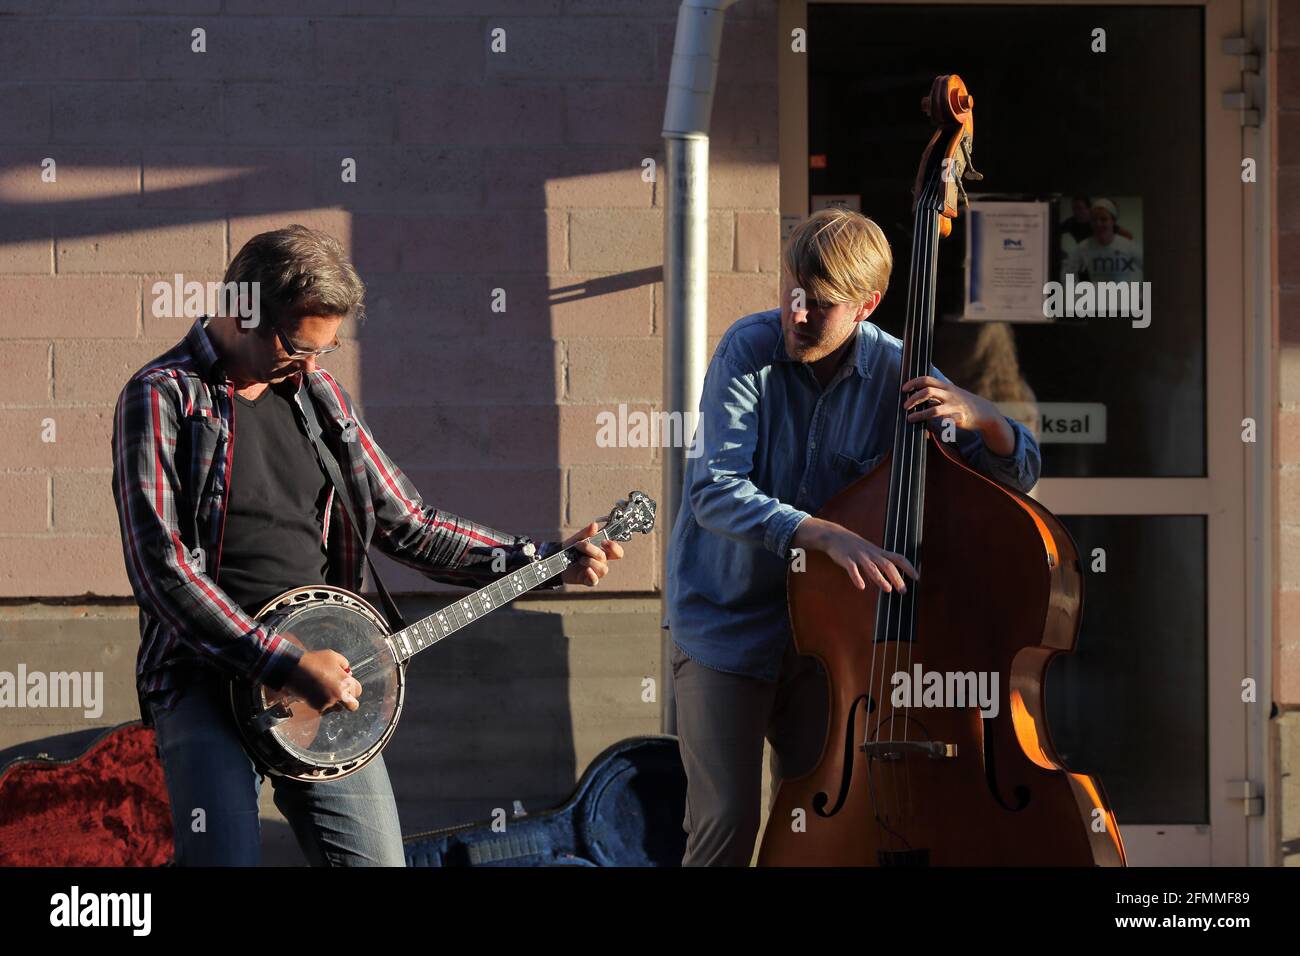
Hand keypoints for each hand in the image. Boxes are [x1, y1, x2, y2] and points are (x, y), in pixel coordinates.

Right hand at [284, 647, 361, 712]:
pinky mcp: (317, 707)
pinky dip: (322, 704)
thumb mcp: (333, 656)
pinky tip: (316, 693)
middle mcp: (339, 694)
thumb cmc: (315, 660)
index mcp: (346, 682)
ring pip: (338, 709)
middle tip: (342, 696)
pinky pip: (324, 708)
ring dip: (335, 703)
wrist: (294, 669)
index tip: (347, 685)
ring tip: (326, 693)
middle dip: (349, 702)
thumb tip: (348, 673)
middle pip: (353, 706)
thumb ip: (344, 664)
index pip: (358, 691)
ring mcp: (328, 702)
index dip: (353, 688)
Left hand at [559, 521, 624, 586]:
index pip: (617, 552)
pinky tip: (586, 570)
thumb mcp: (577, 539)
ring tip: (580, 559)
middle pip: (605, 557)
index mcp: (602, 551)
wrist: (557, 561)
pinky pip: (595, 581)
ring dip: (590, 562)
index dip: (614, 547)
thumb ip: (586, 533)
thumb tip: (595, 525)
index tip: (603, 542)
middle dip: (593, 550)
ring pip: (603, 569)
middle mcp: (601, 562)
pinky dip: (592, 575)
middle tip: (580, 545)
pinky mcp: (588, 580)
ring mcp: (595, 572)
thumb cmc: (570, 549)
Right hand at [791, 517, 917, 592]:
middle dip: (897, 577)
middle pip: (887, 565)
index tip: (917, 577)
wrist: (834, 535)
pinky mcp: (846, 559)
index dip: (909, 567)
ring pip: (872, 568)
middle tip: (904, 590)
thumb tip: (885, 580)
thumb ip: (878, 565)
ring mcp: (859, 556)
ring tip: (888, 589)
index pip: (898, 558)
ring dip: (880, 579)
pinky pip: (852, 568)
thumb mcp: (869, 553)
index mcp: (878, 552)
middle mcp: (871, 554)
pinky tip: (861, 586)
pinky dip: (857, 577)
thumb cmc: (853, 546)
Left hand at [901, 375, 1013, 454]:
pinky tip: (928, 428)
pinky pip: (944, 423)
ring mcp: (955, 407)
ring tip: (910, 419)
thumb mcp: (951, 392)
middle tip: (904, 406)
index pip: (927, 380)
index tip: (904, 389)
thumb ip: (936, 392)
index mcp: (946, 387)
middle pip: (928, 392)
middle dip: (913, 399)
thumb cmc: (963, 402)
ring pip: (934, 410)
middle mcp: (950, 395)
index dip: (913, 382)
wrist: (984, 412)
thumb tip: (916, 394)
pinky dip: (936, 425)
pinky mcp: (959, 419)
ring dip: (919, 415)